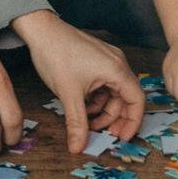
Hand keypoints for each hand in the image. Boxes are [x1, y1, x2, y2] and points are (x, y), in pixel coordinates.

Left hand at [10, 10, 144, 152]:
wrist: (40, 31)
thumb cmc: (56, 54)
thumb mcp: (69, 94)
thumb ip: (77, 123)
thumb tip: (78, 147)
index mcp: (117, 70)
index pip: (137, 100)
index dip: (132, 122)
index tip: (123, 138)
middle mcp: (117, 64)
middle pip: (126, 98)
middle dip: (116, 119)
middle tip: (105, 136)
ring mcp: (107, 61)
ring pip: (113, 93)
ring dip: (104, 110)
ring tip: (88, 123)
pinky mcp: (97, 61)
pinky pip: (104, 85)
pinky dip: (97, 99)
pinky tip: (84, 108)